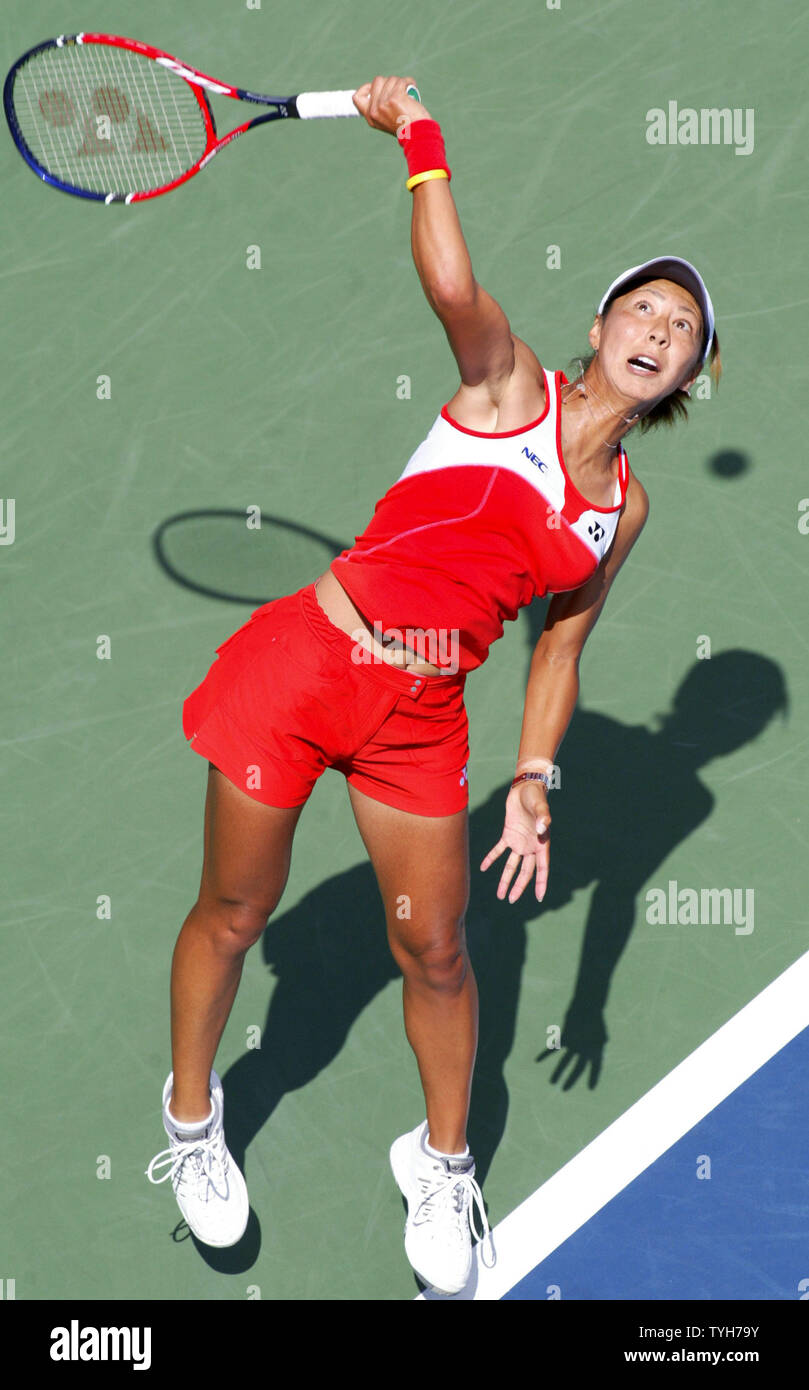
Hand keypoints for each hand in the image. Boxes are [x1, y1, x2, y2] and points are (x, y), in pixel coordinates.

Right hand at [352, 75, 431, 134]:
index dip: (366, 88)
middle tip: (398, 90)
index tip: (377, 88)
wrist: (417, 135)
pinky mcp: (395, 98)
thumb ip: (379, 108)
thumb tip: (377, 87)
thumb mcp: (386, 120)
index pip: (357, 97)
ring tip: (406, 92)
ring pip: (390, 79)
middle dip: (389, 81)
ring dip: (400, 82)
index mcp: (370, 117)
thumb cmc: (406, 127)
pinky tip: (411, 85)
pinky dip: (408, 81)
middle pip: (377, 81)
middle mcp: (374, 110)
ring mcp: (384, 104)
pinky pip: (401, 81)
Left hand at [480, 780, 550, 903]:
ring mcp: (519, 841)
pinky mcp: (508, 834)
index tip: (539, 897)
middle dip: (519, 886)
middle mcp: (531, 846)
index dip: (541, 883)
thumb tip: (544, 828)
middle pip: (525, 871)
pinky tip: (484, 868)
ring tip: (500, 895)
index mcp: (541, 843)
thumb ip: (543, 817)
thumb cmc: (536, 796)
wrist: (525, 786)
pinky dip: (492, 858)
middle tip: (511, 900)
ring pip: (512, 865)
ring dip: (506, 879)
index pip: (542, 868)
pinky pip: (499, 850)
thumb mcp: (540, 807)